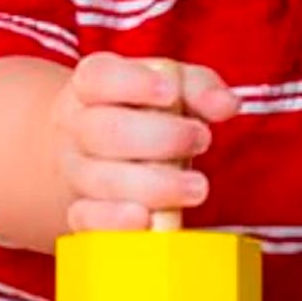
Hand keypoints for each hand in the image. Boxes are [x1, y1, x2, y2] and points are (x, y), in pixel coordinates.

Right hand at [50, 52, 239, 231]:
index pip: (100, 77)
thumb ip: (199, 88)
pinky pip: (85, 219)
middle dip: (160, 138)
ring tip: (197, 188)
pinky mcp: (78, 211)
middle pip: (105, 131)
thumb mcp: (171, 86)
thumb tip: (226, 104)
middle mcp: (77, 126)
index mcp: (93, 84)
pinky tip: (147, 221)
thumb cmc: (141, 113)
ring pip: (102, 179)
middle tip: (202, 140)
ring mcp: (75, 171)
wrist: (92, 151)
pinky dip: (114, 223)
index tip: (171, 94)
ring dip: (154, 187)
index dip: (133, 84)